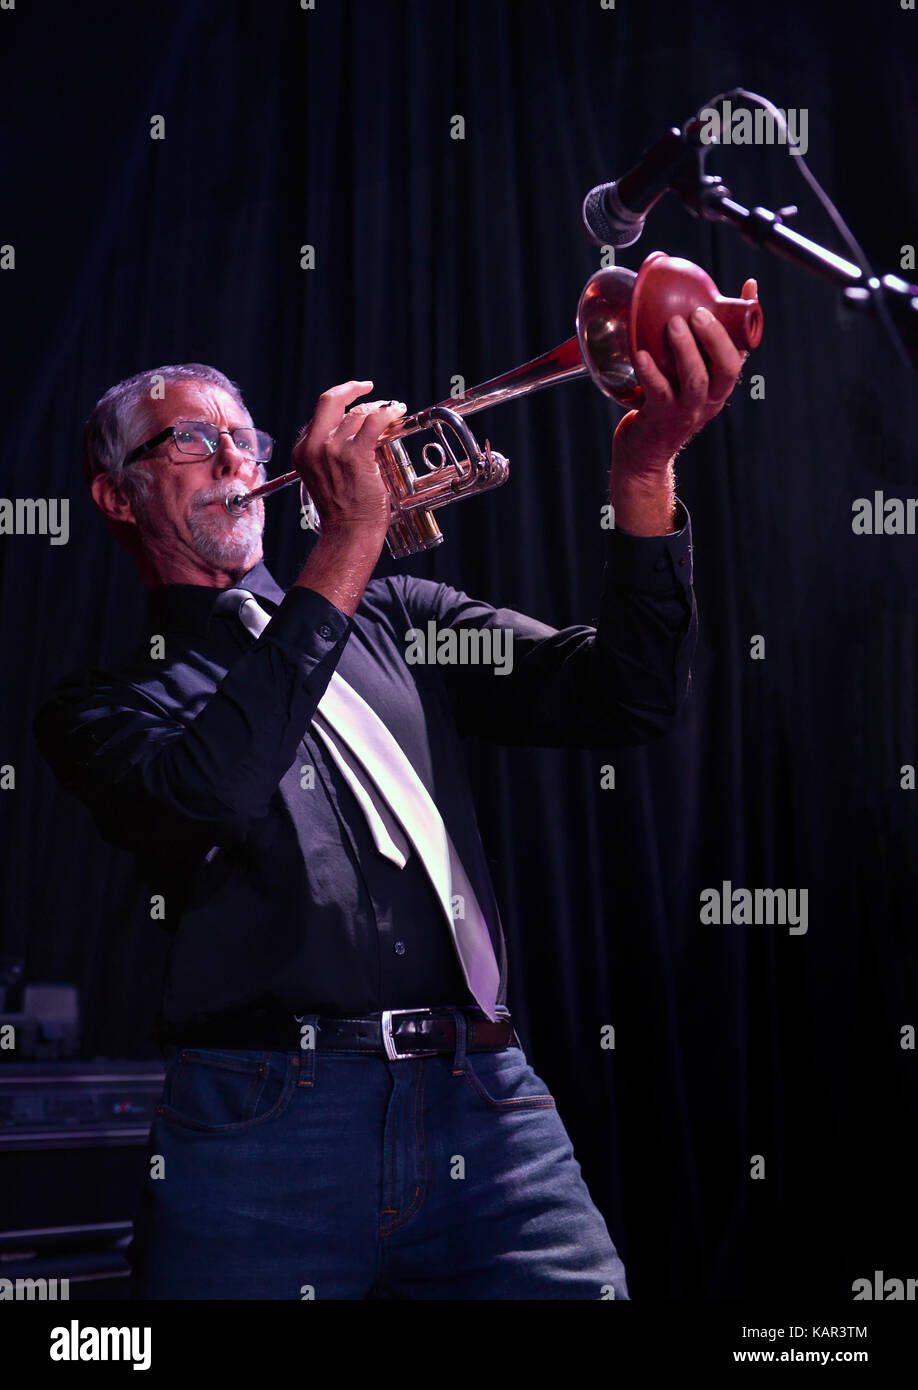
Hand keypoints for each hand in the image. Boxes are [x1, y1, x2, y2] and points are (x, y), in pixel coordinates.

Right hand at [292, 381, 405, 540]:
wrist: (348, 533)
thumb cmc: (343, 512)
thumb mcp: (325, 477)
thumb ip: (331, 453)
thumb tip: (355, 429)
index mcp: (303, 452)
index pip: (320, 415)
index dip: (341, 403)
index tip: (354, 397)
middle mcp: (313, 447)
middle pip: (331, 402)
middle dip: (351, 390)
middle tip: (368, 388)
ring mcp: (332, 449)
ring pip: (357, 414)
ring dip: (378, 410)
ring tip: (392, 414)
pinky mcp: (355, 455)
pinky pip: (374, 422)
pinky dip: (388, 413)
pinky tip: (397, 413)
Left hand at [613, 278, 757, 475]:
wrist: (643, 453)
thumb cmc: (664, 406)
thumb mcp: (685, 377)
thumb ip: (695, 346)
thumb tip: (697, 301)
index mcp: (719, 387)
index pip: (742, 353)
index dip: (748, 322)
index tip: (748, 289)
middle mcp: (709, 401)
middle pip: (727, 369)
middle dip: (716, 338)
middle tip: (698, 312)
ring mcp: (686, 412)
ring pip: (696, 380)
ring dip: (686, 350)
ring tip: (672, 325)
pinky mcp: (661, 420)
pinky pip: (659, 393)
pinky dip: (651, 372)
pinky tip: (641, 355)